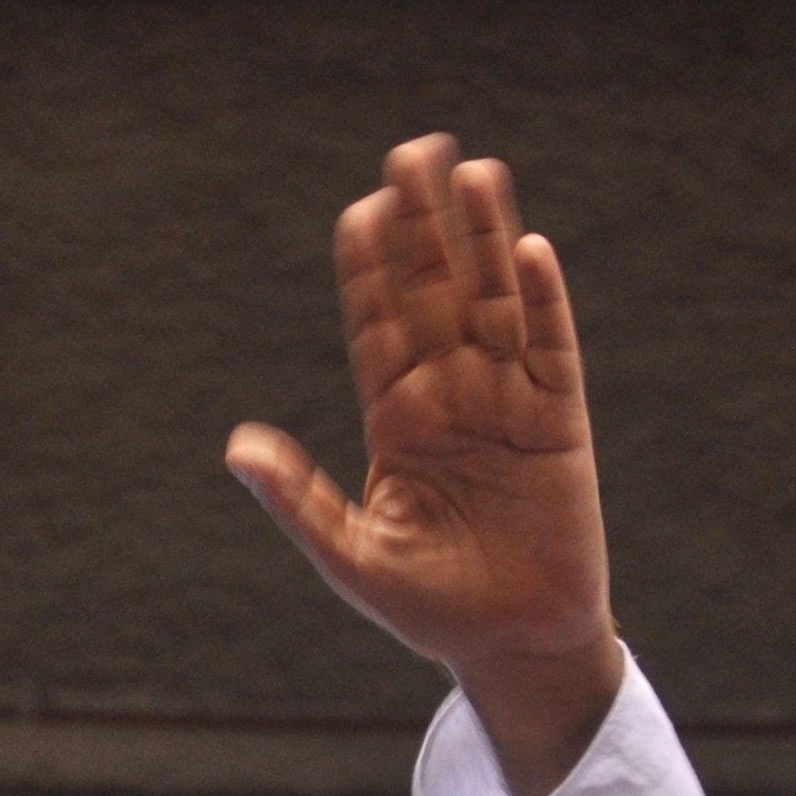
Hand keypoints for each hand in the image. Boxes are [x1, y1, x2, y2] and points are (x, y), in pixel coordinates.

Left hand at [227, 134, 622, 795]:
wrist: (511, 644)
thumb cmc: (426, 606)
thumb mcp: (349, 555)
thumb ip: (299, 498)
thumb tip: (236, 446)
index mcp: (396, 419)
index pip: (379, 326)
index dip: (371, 269)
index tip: (359, 209)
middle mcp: (451, 396)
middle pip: (436, 294)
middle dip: (425, 227)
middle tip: (414, 152)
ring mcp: (508, 402)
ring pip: (494, 304)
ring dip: (485, 242)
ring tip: (475, 173)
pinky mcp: (559, 422)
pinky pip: (551, 349)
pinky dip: (543, 302)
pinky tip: (529, 251)